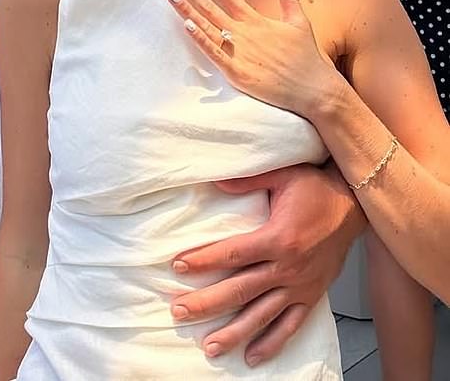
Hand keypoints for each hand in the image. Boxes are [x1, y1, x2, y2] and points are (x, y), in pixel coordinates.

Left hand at [163, 0, 338, 118]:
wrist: (314, 90)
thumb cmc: (306, 58)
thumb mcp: (299, 21)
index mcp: (255, 20)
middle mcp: (244, 33)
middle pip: (209, 5)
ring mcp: (239, 53)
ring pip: (206, 27)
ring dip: (187, 10)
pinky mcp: (237, 73)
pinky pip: (214, 53)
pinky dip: (200, 40)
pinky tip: (187, 26)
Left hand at [170, 162, 364, 362]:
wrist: (355, 206)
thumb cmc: (317, 189)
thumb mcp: (283, 176)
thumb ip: (248, 180)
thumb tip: (216, 180)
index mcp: (278, 237)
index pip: (232, 253)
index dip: (203, 261)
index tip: (178, 266)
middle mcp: (287, 267)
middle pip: (239, 289)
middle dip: (207, 303)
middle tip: (180, 312)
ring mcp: (299, 286)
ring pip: (261, 314)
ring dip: (234, 332)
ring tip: (209, 346)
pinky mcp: (311, 296)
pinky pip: (290, 325)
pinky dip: (272, 343)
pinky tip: (252, 356)